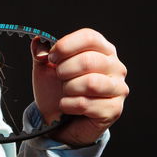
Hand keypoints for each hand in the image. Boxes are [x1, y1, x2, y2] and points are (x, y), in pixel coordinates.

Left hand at [30, 29, 128, 146]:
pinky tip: (67, 106)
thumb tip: (38, 42)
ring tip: (65, 92)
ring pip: (90, 83)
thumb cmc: (56, 89)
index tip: (51, 57)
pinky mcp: (114, 109)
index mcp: (102, 50)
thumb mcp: (44, 67)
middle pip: (89, 60)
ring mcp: (118, 88)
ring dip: (68, 88)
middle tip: (58, 77)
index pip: (90, 38)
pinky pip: (85, 104)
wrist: (58, 118)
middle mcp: (115, 66)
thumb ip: (40, 51)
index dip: (66, 46)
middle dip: (64, 71)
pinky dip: (68, 105)